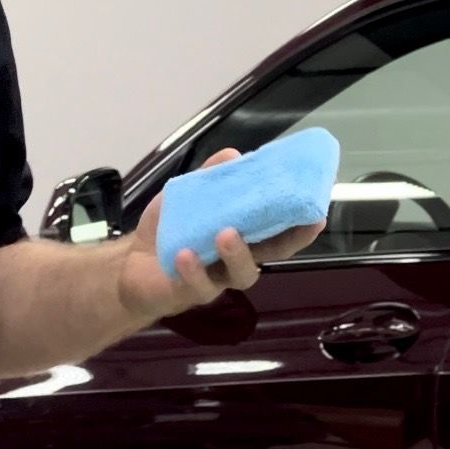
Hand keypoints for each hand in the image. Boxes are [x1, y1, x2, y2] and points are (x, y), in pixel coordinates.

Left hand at [118, 148, 325, 322]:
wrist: (131, 264)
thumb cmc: (169, 232)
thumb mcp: (187, 197)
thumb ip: (209, 178)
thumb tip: (234, 154)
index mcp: (243, 238)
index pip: (279, 233)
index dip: (301, 227)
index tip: (318, 214)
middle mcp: (236, 261)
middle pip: (272, 256)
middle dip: (288, 241)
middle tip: (298, 224)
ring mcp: (216, 281)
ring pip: (239, 275)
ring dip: (236, 254)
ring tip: (225, 234)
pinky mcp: (188, 293)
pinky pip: (197, 285)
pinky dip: (192, 269)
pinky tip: (185, 254)